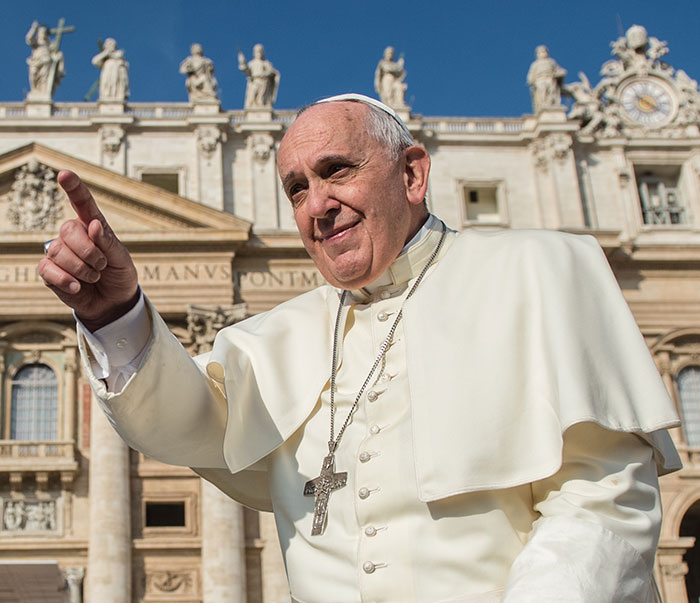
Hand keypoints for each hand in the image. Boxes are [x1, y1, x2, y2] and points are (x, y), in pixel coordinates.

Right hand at [38, 170, 138, 330]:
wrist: (113, 303)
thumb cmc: (119, 276)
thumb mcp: (122, 259)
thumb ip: (108, 242)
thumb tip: (92, 224)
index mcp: (93, 226)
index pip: (82, 202)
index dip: (74, 187)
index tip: (65, 174)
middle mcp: (73, 235)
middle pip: (68, 230)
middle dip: (89, 252)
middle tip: (102, 266)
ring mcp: (59, 252)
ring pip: (57, 251)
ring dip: (82, 269)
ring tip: (94, 277)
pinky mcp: (49, 271)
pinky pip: (48, 270)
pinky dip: (66, 280)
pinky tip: (78, 287)